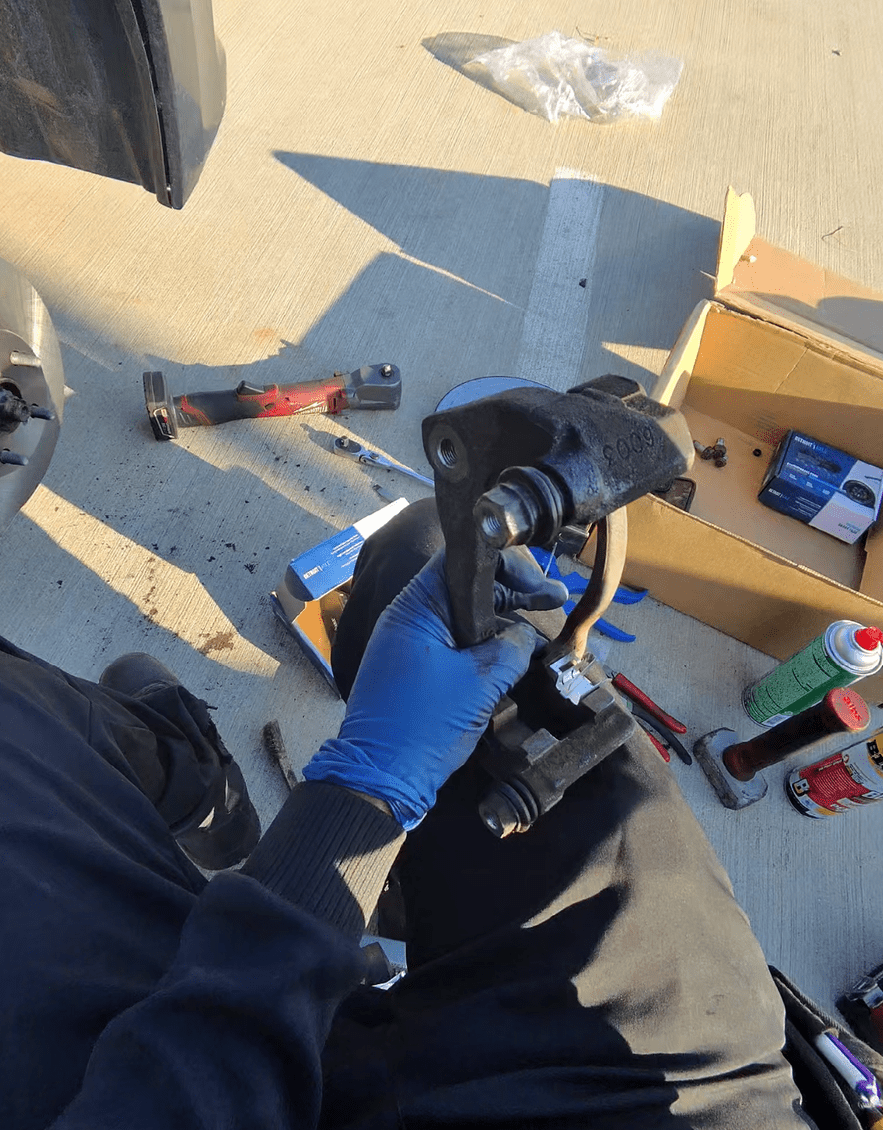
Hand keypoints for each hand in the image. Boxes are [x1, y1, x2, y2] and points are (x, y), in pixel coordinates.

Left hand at [302, 548, 567, 828]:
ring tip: (540, 630)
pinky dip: (484, 645)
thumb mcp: (479, 683)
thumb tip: (526, 634)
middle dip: (512, 592)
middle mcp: (410, 619)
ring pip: (464, 618)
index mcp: (415, 609)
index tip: (539, 583)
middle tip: (554, 600)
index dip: (504, 564)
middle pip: (467, 588)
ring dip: (501, 621)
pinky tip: (515, 654)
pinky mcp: (417, 670)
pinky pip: (455, 644)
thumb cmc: (424, 725)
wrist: (381, 779)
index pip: (461, 563)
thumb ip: (509, 649)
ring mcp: (411, 645)